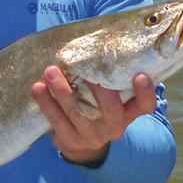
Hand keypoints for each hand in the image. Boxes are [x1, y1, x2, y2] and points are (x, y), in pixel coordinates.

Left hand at [31, 66, 155, 164]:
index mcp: (128, 113)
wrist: (81, 145)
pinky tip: (37, 88)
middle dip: (97, 88)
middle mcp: (114, 127)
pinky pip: (56, 121)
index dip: (145, 92)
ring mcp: (92, 136)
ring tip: (50, 71)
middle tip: (83, 67)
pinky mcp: (70, 140)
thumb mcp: (111, 98)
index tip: (140, 75)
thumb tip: (105, 38)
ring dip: (62, 91)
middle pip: (111, 110)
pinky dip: (46, 103)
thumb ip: (112, 77)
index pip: (145, 106)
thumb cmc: (97, 108)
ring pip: (78, 113)